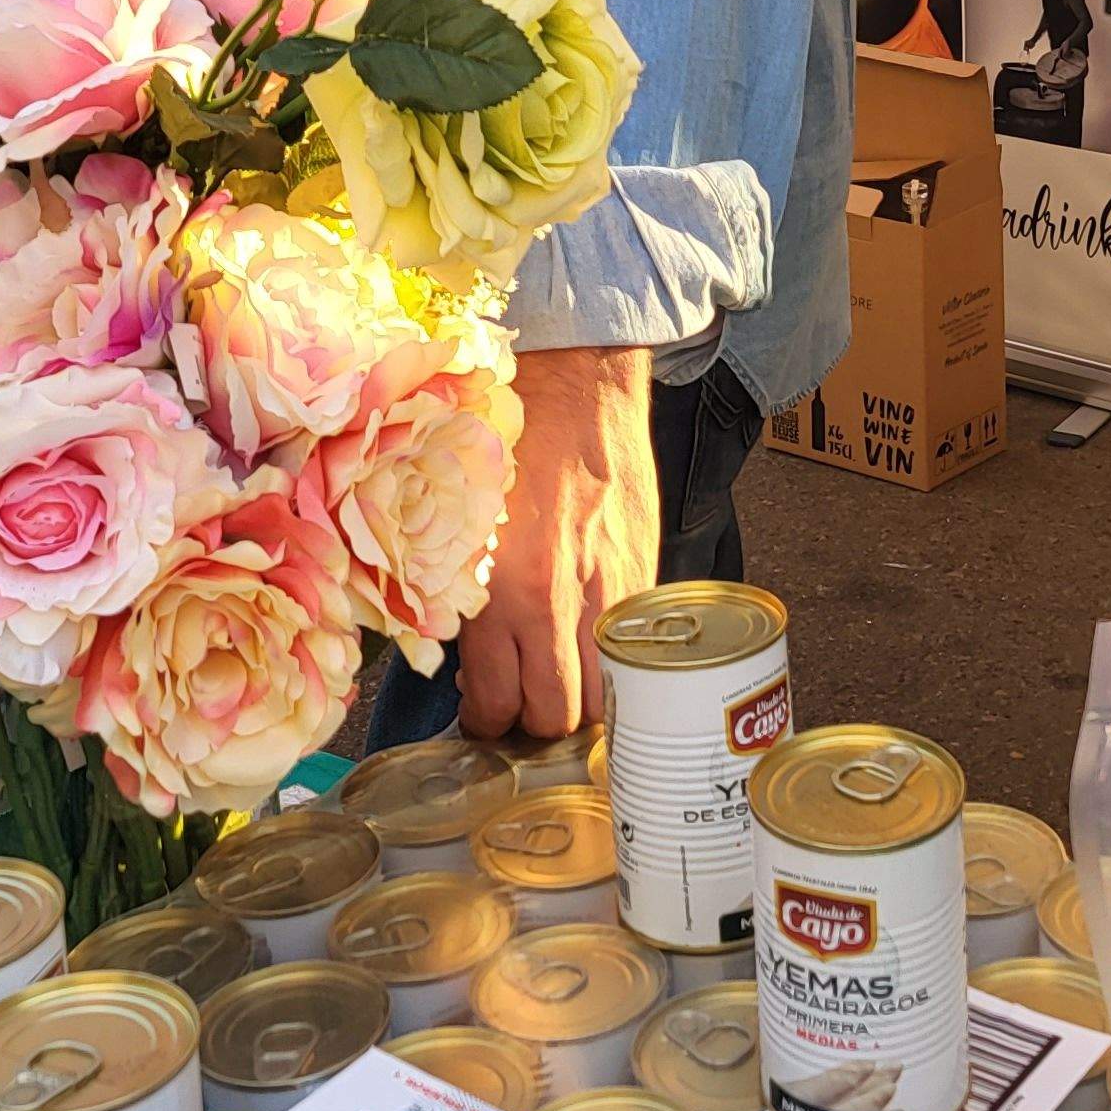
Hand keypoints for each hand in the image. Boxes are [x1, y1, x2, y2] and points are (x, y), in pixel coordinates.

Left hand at [457, 343, 655, 741]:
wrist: (575, 385)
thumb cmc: (510, 440)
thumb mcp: (463, 521)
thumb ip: (469, 592)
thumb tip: (471, 651)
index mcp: (498, 588)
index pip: (496, 704)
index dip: (486, 723)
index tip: (481, 713)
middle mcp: (555, 600)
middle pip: (555, 716)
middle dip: (535, 725)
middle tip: (521, 705)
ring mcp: (609, 592)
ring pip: (607, 699)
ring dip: (585, 705)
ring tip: (563, 683)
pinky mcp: (647, 574)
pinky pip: (634, 649)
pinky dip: (618, 661)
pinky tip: (595, 643)